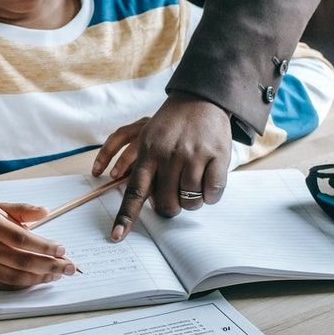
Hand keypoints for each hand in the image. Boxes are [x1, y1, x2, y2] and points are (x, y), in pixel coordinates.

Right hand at [0, 203, 76, 289]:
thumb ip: (22, 210)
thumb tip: (46, 212)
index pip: (21, 239)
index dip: (44, 246)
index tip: (62, 249)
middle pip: (22, 260)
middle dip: (50, 265)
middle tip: (70, 267)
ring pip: (16, 276)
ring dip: (41, 277)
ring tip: (58, 274)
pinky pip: (6, 285)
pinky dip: (26, 284)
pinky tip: (40, 279)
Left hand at [106, 92, 231, 240]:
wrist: (200, 98)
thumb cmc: (171, 124)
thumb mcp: (146, 136)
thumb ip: (138, 164)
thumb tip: (132, 193)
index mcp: (148, 153)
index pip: (134, 191)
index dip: (126, 216)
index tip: (117, 236)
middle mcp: (168, 156)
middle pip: (166, 204)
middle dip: (170, 208)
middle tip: (175, 196)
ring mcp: (193, 156)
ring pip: (191, 202)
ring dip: (192, 200)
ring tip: (192, 181)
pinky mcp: (217, 156)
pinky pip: (213, 193)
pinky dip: (210, 194)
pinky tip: (208, 180)